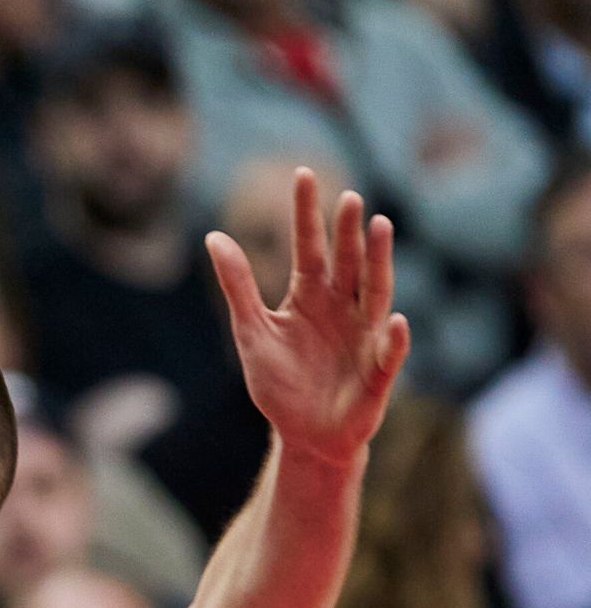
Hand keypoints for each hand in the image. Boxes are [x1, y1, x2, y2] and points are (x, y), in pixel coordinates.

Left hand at [204, 168, 409, 466]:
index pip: (309, 246)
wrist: (304, 433)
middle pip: (347, 262)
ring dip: (378, 263)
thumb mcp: (251, 331)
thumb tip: (214, 236)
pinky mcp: (377, 373)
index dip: (306, 213)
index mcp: (309, 296)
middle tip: (350, 197)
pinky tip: (393, 319)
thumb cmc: (280, 381)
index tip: (303, 174)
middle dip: (348, 232)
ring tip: (380, 228)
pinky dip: (392, 338)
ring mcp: (363, 337)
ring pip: (374, 292)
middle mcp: (342, 308)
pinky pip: (387, 353)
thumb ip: (239, 286)